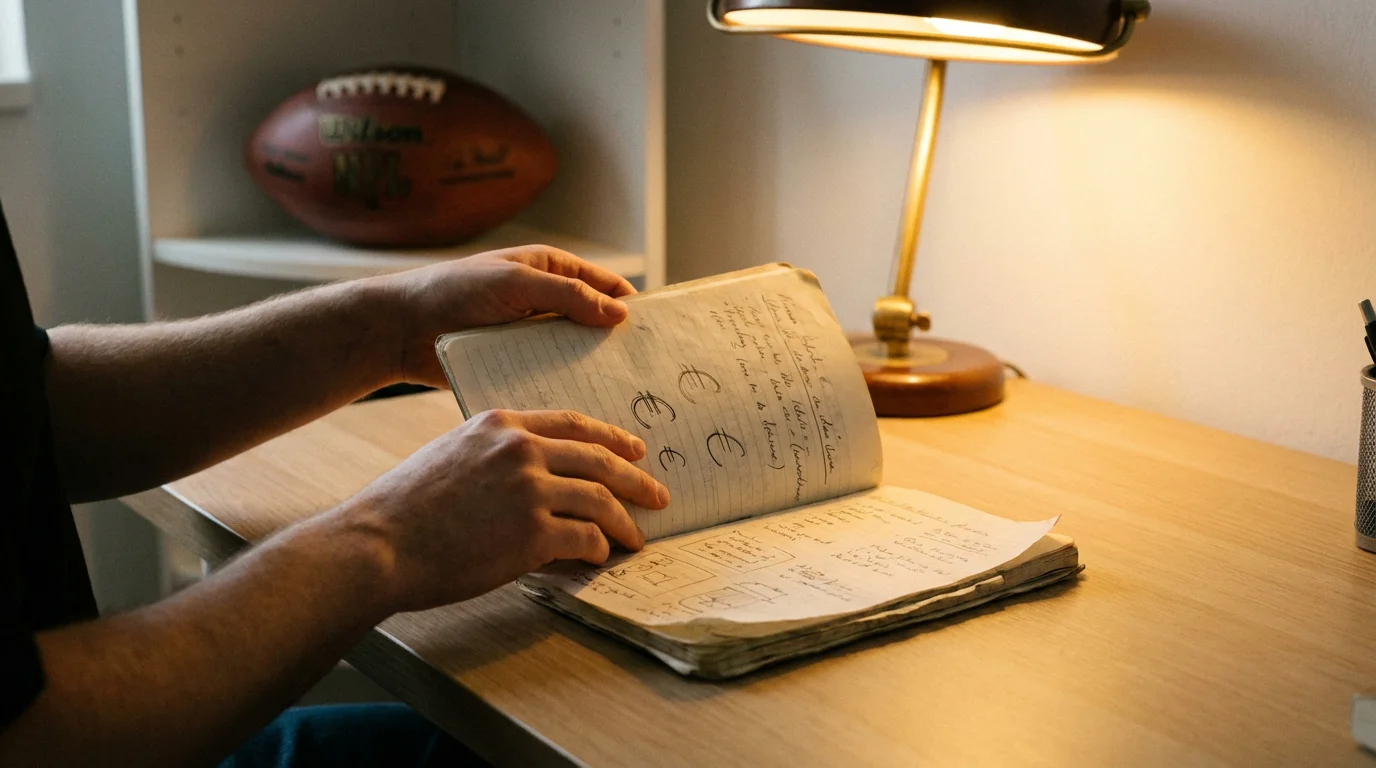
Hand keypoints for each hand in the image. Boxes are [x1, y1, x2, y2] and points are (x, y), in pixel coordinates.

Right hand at [335, 409, 669, 612]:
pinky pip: (585, 537)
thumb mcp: (450, 455)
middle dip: (635, 480)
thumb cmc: (404, 508)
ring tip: (637, 537)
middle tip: (658, 495)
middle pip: (598, 459)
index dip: (610, 437)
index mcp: (501, 424)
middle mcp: (520, 449)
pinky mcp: (532, 532)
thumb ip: (493, 455)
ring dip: (624, 522)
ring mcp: (529, 489)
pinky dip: (598, 548)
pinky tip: (600, 557)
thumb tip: (535, 476)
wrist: (378, 544)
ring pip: (600, 500)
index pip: (572, 423)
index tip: (635, 449)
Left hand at [377, 245, 635, 387]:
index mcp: (550, 269)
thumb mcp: (516, 283)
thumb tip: (619, 313)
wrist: (402, 328)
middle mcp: (546, 301)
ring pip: (574, 353)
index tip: (659, 335)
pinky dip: (565, 388)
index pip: (605, 287)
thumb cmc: (455, 291)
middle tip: (648, 374)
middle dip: (618, 344)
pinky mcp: (515, 364)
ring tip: (625, 399)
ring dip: (593, 371)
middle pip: (595, 323)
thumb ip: (568, 295)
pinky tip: (585, 410)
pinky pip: (549, 375)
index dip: (632, 307)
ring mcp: (531, 335)